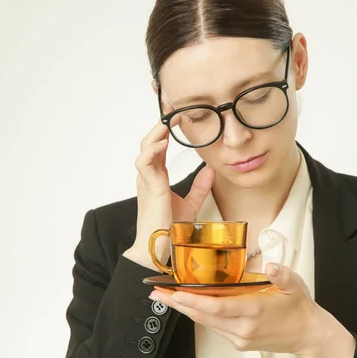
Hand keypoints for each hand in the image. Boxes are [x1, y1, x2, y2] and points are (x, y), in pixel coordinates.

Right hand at [124, 122, 214, 269]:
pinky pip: (144, 163)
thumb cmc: (170, 228)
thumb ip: (200, 186)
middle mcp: (149, 177)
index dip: (165, 130)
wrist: (160, 248)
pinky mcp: (150, 189)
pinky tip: (163, 144)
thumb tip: (212, 169)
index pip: (158, 147)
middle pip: (149, 142)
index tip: (176, 115)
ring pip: (144, 148)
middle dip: (159, 124)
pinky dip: (153, 151)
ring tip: (168, 122)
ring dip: (155, 133)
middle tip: (172, 109)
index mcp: (156, 178)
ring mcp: (147, 182)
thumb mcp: (191, 203)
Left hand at [149, 263, 354, 357]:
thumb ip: (282, 274)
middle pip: (204, 316)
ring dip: (185, 310)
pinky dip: (200, 315)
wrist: (307, 335)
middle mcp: (243, 327)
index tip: (174, 292)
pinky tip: (189, 306)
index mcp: (254, 310)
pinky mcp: (239, 342)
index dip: (192, 300)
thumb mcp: (295, 285)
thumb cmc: (299, 307)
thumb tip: (271, 266)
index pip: (216, 306)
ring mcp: (240, 337)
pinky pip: (214, 327)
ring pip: (206, 322)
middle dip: (178, 304)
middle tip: (157, 293)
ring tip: (166, 298)